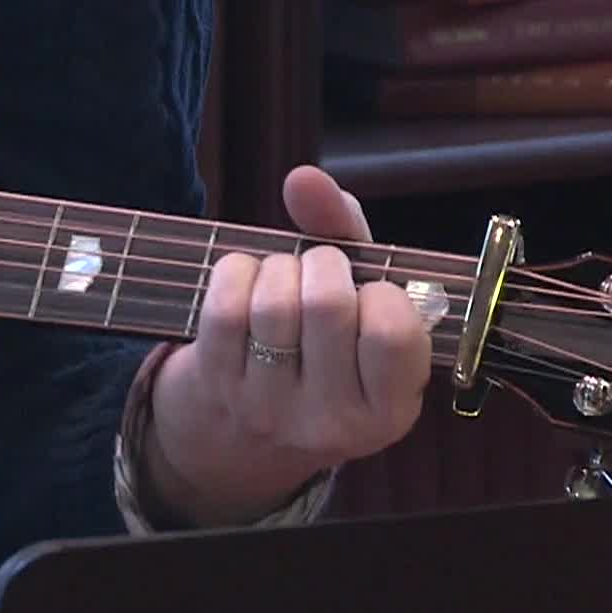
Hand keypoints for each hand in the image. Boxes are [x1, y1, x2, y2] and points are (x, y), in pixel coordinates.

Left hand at [139, 165, 431, 525]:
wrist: (238, 434)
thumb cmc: (317, 351)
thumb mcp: (358, 307)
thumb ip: (346, 233)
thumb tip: (304, 178)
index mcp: (389, 411)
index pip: (394, 334)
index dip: (381, 292)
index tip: (370, 291)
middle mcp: (331, 422)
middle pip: (328, 306)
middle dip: (324, 264)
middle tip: (320, 271)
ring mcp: (268, 407)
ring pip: (274, 302)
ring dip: (278, 267)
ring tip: (284, 276)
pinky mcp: (216, 386)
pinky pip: (225, 306)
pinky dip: (237, 272)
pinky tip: (247, 279)